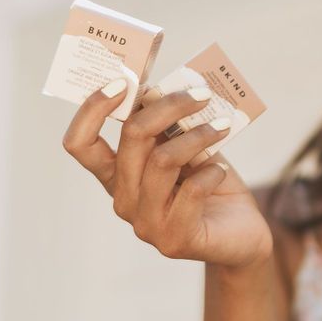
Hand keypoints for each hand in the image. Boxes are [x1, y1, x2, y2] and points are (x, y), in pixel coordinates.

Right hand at [61, 83, 273, 267]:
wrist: (241, 233)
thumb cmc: (210, 184)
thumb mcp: (186, 147)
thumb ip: (168, 125)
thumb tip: (156, 90)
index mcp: (116, 175)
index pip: (80, 143)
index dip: (92, 109)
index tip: (122, 82)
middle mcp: (123, 200)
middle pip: (131, 139)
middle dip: (169, 106)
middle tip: (201, 94)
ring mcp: (145, 224)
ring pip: (162, 160)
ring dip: (198, 136)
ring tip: (221, 127)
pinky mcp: (174, 238)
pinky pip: (191, 191)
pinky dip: (212, 171)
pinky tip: (220, 171)